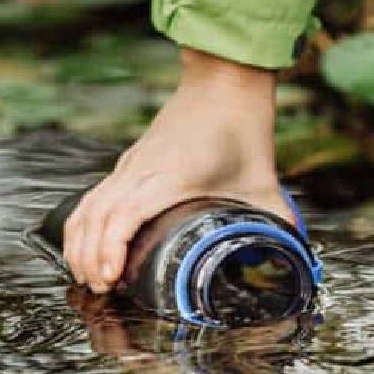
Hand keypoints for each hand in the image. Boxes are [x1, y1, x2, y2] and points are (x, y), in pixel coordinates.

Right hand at [63, 47, 292, 292]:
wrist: (224, 84)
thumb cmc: (242, 128)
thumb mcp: (264, 182)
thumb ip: (277, 221)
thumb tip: (293, 255)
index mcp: (172, 174)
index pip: (125, 214)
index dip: (111, 248)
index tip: (112, 277)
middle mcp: (143, 169)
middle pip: (96, 216)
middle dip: (89, 258)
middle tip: (102, 289)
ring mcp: (130, 165)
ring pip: (88, 207)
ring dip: (80, 244)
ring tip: (90, 278)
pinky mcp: (128, 165)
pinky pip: (93, 198)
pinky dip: (82, 226)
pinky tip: (84, 249)